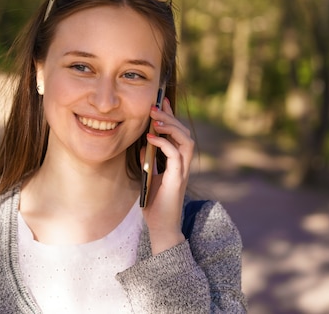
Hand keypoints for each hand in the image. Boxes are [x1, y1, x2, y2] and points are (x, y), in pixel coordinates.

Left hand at [141, 97, 194, 253]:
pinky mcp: (178, 179)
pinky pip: (175, 155)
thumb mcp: (148, 176)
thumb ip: (148, 160)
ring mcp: (183, 171)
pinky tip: (150, 137)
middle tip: (154, 106)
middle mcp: (184, 164)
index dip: (171, 116)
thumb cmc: (155, 204)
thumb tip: (142, 144)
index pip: (178, 133)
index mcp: (178, 162)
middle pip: (185, 133)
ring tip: (155, 118)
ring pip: (186, 141)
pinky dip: (164, 143)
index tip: (161, 101)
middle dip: (170, 117)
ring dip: (171, 127)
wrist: (161, 227)